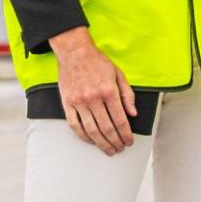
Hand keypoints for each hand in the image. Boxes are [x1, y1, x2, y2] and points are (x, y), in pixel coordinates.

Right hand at [52, 27, 136, 154]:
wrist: (75, 52)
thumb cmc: (98, 62)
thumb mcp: (119, 75)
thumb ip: (128, 95)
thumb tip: (133, 114)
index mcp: (109, 91)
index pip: (120, 120)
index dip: (126, 134)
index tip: (129, 141)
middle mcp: (94, 98)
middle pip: (107, 128)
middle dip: (115, 141)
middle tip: (120, 148)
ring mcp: (79, 102)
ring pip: (91, 130)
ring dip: (101, 143)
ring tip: (109, 149)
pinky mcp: (67, 103)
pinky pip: (74, 124)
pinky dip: (83, 136)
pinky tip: (91, 141)